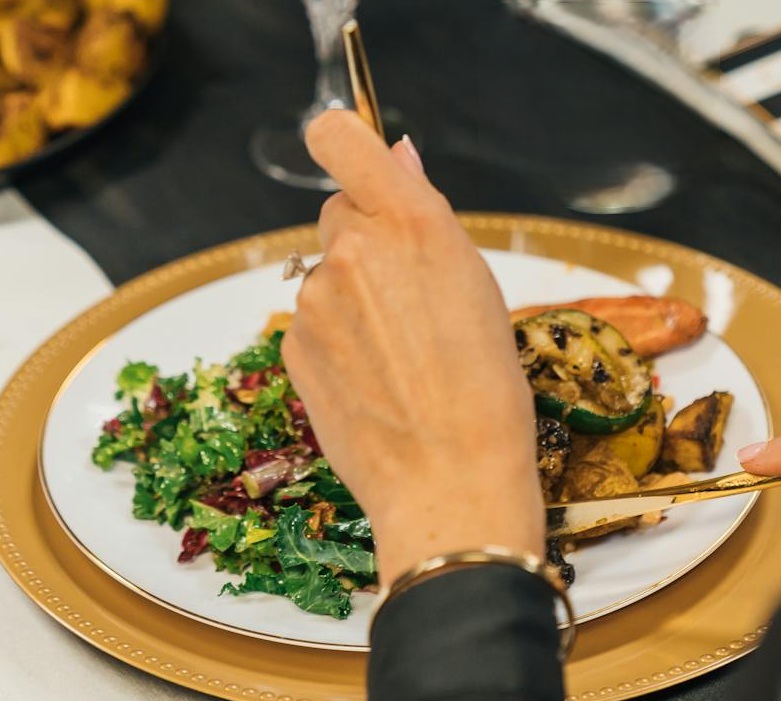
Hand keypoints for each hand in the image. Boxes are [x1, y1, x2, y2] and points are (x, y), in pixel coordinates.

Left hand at [281, 110, 545, 582]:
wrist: (450, 482)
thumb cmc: (486, 394)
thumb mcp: (477, 289)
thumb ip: (424, 219)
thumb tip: (396, 161)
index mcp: (412, 224)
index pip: (340, 138)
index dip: (342, 141)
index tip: (353, 157)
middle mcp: (354, 252)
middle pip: (338, 214)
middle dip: (365, 242)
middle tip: (407, 300)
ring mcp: (315, 302)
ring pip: (326, 276)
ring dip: (353, 300)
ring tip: (400, 359)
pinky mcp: (294, 347)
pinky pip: (313, 325)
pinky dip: (336, 343)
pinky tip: (375, 383)